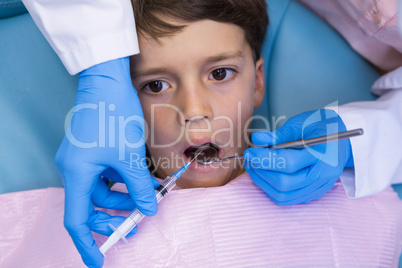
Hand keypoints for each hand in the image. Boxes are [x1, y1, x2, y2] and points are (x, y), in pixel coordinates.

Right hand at [55, 57, 156, 266]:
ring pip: (104, 190)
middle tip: (138, 220)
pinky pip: (109, 175)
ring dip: (125, 196)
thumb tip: (149, 208)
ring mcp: (85, 160)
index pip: (76, 219)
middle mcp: (76, 169)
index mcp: (76, 173)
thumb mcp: (129, 155)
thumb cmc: (113, 114)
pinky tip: (144, 180)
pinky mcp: (95, 151)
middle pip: (92, 206)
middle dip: (115, 216)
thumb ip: (139, 186)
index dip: (87, 243)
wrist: (108, 80)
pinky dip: (125, 180)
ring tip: (149, 195)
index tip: (98, 261)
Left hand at [244, 109, 352, 205]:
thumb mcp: (301, 122)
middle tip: (249, 159)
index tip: (250, 152)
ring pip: (284, 195)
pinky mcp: (313, 194)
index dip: (265, 159)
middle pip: (285, 183)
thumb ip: (279, 134)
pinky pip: (288, 199)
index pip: (289, 163)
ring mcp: (320, 187)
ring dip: (263, 183)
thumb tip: (257, 140)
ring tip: (254, 167)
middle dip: (261, 172)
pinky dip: (272, 190)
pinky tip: (264, 176)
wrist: (341, 138)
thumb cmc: (321, 126)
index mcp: (324, 154)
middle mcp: (324, 175)